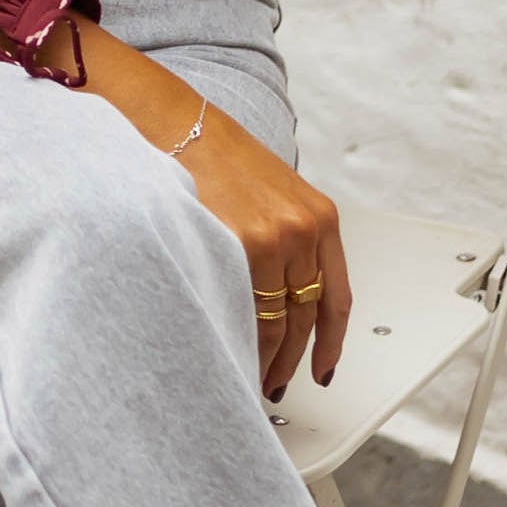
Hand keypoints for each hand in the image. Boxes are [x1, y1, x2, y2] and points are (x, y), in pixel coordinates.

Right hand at [53, 17, 349, 400]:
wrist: (169, 122)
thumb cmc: (207, 156)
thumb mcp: (266, 193)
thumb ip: (283, 241)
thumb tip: (278, 303)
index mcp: (318, 217)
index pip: (336, 298)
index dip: (330, 343)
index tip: (324, 370)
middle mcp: (303, 228)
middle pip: (306, 317)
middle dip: (290, 359)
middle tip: (273, 384)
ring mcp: (273, 237)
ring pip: (277, 323)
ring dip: (264, 359)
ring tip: (246, 379)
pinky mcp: (240, 243)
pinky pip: (245, 310)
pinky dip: (237, 340)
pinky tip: (225, 352)